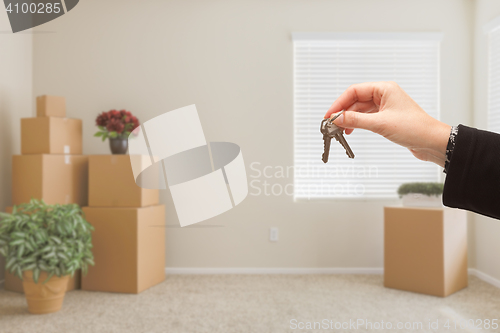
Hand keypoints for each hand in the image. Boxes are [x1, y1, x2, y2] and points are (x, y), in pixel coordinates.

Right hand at [324, 81, 450, 166]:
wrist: (432, 142)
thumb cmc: (415, 128)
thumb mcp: (380, 124)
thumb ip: (356, 120)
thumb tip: (338, 118)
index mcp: (384, 89)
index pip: (355, 91)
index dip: (340, 103)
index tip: (330, 114)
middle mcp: (384, 95)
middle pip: (356, 100)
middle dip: (343, 111)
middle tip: (332, 123)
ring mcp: (385, 107)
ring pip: (360, 110)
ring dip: (349, 119)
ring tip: (340, 129)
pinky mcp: (386, 118)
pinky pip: (366, 117)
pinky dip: (357, 123)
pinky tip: (351, 130)